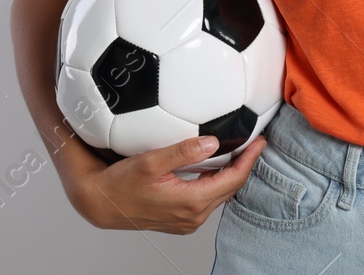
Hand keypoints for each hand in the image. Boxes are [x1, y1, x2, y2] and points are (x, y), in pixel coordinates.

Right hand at [70, 133, 266, 233]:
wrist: (103, 203)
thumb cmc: (122, 183)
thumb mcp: (152, 161)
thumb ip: (183, 152)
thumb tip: (212, 142)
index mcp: (191, 201)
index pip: (233, 179)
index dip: (249, 159)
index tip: (260, 142)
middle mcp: (193, 215)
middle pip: (230, 188)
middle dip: (244, 165)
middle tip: (254, 143)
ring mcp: (188, 220)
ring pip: (219, 194)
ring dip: (230, 174)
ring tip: (239, 152)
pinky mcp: (181, 220)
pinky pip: (208, 200)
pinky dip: (216, 183)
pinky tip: (215, 167)